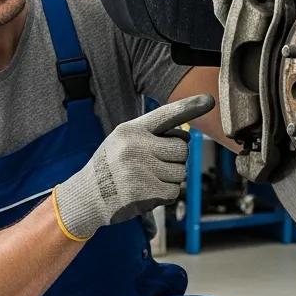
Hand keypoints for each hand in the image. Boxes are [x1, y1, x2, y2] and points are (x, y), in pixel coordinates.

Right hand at [54, 94, 214, 239]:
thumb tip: (186, 137)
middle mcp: (135, 147)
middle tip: (154, 165)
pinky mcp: (145, 192)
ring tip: (147, 179)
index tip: (209, 99)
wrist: (86, 196)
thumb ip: (149, 135)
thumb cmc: (109, 167)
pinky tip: (147, 191)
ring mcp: (140, 170)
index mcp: (130, 130)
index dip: (189, 106)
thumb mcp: (121, 141)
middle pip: (182, 149)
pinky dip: (165, 194)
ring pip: (181, 172)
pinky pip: (173, 191)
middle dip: (175, 159)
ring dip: (170, 178)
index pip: (165, 115)